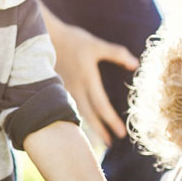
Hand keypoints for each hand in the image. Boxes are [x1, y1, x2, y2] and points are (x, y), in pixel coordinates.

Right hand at [48, 20, 137, 146]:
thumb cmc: (74, 40)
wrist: (46, 37)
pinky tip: (80, 123)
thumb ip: (117, 54)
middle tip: (110, 143)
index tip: (121, 133)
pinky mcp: (57, 88)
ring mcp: (64, 89)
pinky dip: (76, 117)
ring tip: (98, 137)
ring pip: (77, 113)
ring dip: (88, 126)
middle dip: (99, 131)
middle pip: (88, 115)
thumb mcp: (97, 45)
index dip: (111, 121)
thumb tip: (135, 64)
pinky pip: (68, 107)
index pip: (101, 106)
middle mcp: (75, 88)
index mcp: (87, 79)